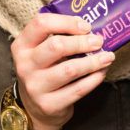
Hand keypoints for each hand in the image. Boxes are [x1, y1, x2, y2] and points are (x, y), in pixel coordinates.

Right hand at [10, 13, 113, 129]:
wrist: (34, 107)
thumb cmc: (43, 71)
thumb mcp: (40, 51)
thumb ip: (59, 37)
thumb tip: (92, 31)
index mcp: (21, 46)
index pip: (41, 24)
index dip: (67, 22)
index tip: (86, 26)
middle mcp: (25, 65)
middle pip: (57, 46)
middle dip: (82, 42)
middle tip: (99, 42)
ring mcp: (35, 87)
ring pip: (70, 69)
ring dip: (93, 61)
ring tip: (107, 57)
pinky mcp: (49, 105)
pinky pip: (78, 89)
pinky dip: (94, 79)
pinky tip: (101, 72)